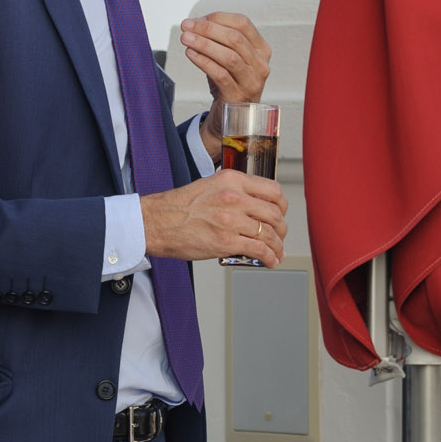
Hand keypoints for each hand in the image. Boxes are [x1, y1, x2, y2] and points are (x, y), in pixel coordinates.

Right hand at [143, 170, 287, 266]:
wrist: (158, 222)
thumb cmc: (179, 207)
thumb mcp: (210, 185)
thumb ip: (234, 192)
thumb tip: (253, 207)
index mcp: (232, 180)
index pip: (272, 190)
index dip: (282, 205)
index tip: (280, 213)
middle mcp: (235, 198)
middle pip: (275, 214)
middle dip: (282, 228)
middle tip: (280, 235)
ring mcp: (231, 220)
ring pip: (270, 234)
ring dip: (278, 246)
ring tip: (276, 252)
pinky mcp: (227, 242)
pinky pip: (260, 250)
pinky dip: (270, 257)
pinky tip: (270, 260)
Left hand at [183, 12, 271, 157]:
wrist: (231, 118)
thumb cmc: (228, 83)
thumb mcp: (228, 58)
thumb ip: (217, 40)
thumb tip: (194, 23)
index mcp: (262, 50)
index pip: (242, 23)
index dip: (217, 18)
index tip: (196, 19)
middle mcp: (261, 64)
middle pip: (235, 38)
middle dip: (207, 29)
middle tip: (186, 26)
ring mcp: (252, 81)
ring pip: (229, 56)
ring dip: (204, 44)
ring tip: (185, 38)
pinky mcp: (238, 95)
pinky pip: (220, 74)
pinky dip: (204, 61)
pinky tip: (190, 54)